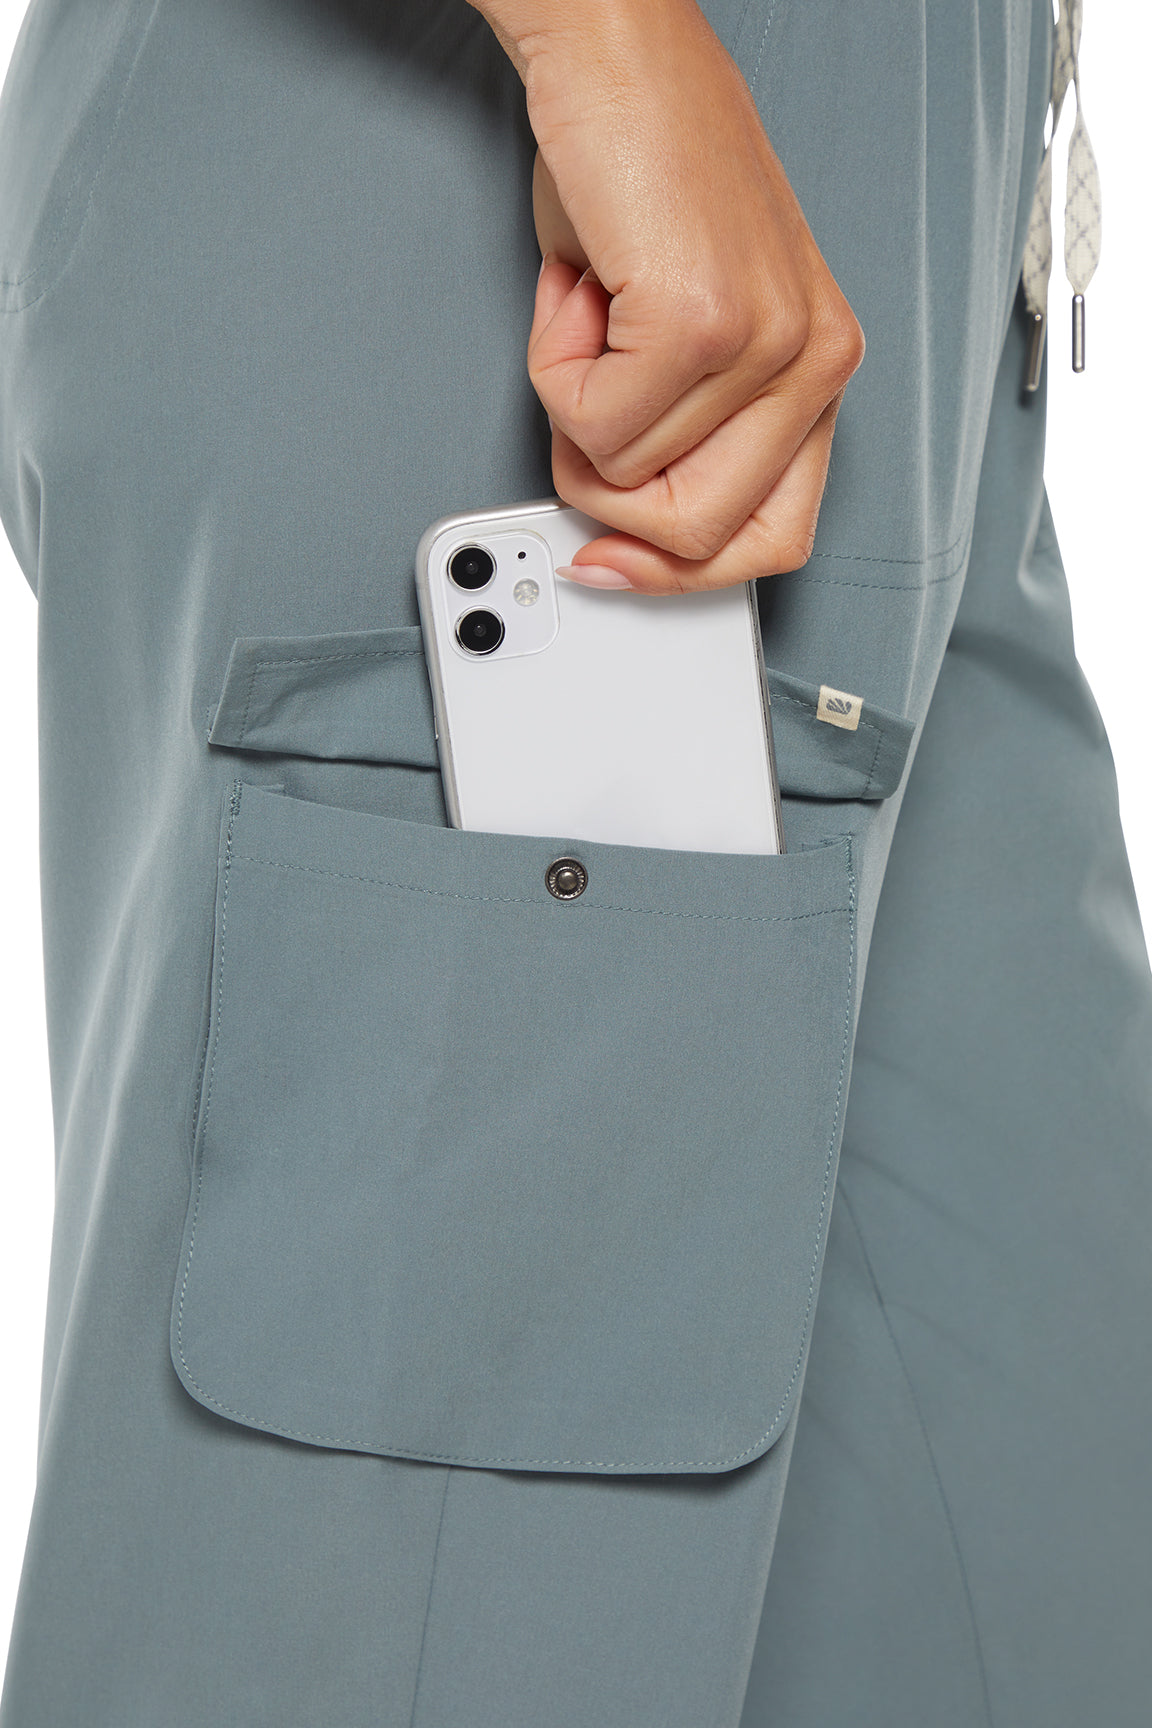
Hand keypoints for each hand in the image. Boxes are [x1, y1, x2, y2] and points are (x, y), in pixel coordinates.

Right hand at [476, 0, 863, 594]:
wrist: (615, 55)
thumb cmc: (642, 174)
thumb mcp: (688, 334)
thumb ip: (681, 435)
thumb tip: (621, 526)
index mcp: (821, 368)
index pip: (775, 537)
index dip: (681, 572)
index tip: (613, 563)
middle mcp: (817, 361)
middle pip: (701, 536)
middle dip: (610, 494)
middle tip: (583, 407)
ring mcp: (767, 345)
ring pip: (629, 480)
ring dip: (572, 403)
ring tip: (592, 311)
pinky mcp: (704, 321)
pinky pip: (594, 426)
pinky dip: (555, 368)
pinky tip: (581, 291)